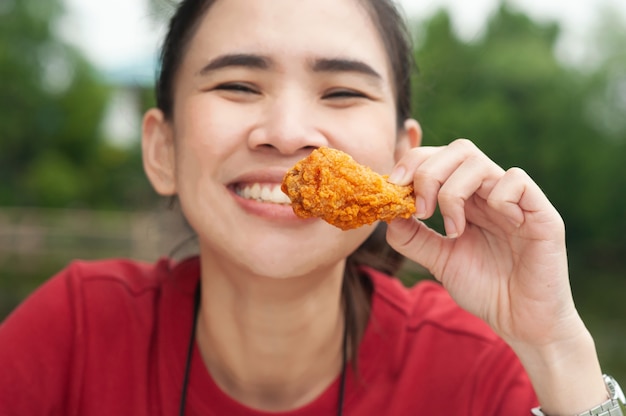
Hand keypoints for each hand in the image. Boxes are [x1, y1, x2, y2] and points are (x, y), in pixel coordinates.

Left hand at [386, 139, 580, 347]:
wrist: (521, 322)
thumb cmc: (485, 289)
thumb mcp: (439, 260)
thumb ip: (413, 237)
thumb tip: (388, 214)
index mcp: (467, 198)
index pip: (438, 158)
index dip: (413, 164)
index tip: (393, 189)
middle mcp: (489, 192)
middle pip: (457, 150)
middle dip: (428, 172)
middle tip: (420, 211)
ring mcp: (516, 200)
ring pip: (478, 162)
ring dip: (453, 192)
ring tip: (453, 231)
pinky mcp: (542, 214)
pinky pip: (517, 182)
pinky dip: (497, 198)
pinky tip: (497, 225)